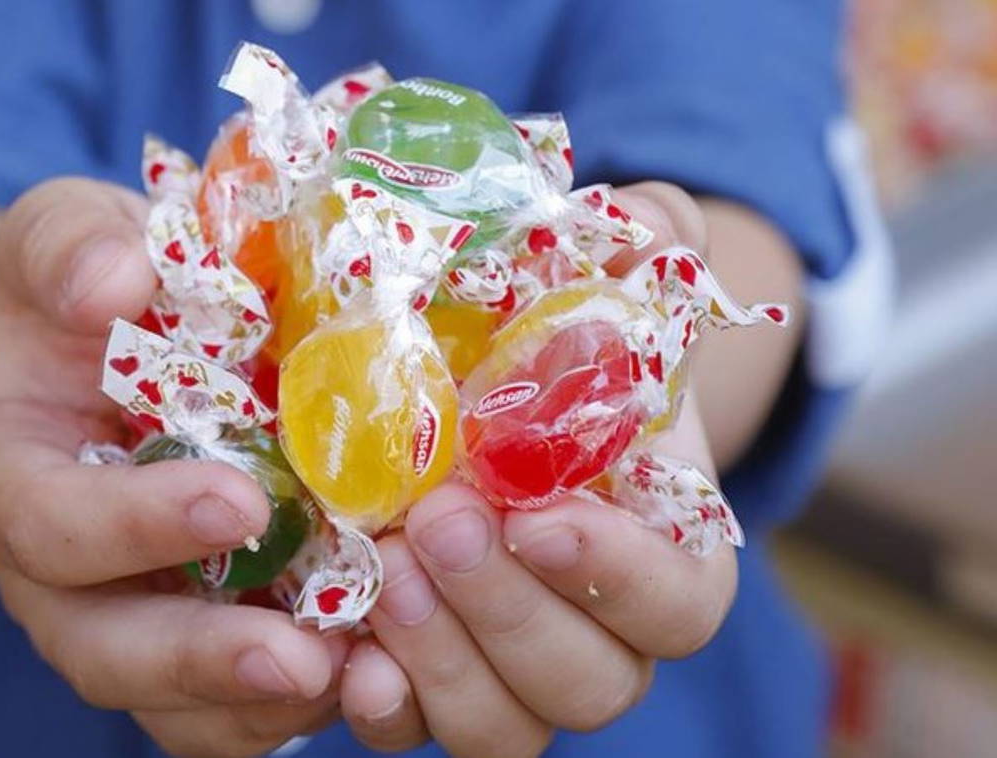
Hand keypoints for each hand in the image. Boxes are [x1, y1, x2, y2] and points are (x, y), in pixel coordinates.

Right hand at [0, 178, 344, 756]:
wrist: (119, 345)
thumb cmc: (91, 288)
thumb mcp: (63, 234)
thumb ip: (68, 247)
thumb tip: (111, 283)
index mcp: (16, 479)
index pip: (50, 526)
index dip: (134, 526)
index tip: (238, 502)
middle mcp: (62, 576)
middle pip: (106, 651)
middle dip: (201, 662)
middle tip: (298, 658)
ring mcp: (133, 616)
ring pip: (176, 706)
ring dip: (265, 704)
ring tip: (359, 676)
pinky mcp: (205, 635)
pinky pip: (237, 706)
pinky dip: (304, 703)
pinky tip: (380, 670)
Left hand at [339, 184, 738, 756]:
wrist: (495, 399)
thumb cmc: (568, 343)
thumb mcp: (609, 275)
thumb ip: (648, 242)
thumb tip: (645, 225)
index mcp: (667, 556)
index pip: (677, 604)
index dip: (618, 578)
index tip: (543, 517)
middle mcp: (601, 635)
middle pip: (588, 682)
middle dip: (508, 613)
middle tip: (434, 523)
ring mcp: (513, 669)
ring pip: (505, 728)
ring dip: (444, 664)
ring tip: (381, 569)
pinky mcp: (433, 679)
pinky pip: (416, 731)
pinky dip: (384, 706)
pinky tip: (344, 651)